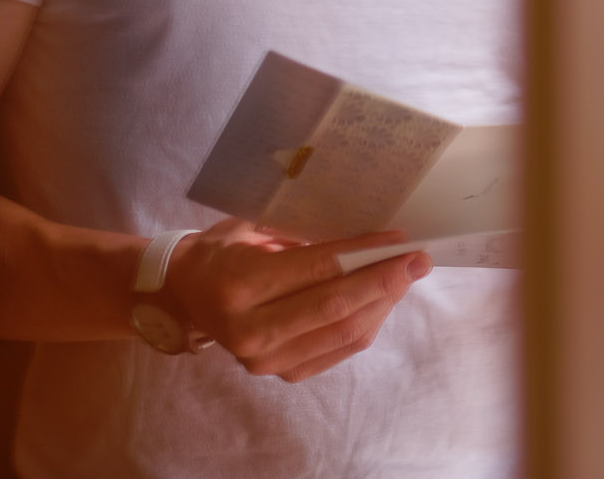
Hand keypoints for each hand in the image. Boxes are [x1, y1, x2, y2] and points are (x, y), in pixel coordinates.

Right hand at [160, 218, 431, 381]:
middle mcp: (249, 330)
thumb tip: (365, 233)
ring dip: (383, 303)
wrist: (184, 296)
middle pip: (334, 306)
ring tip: (408, 277)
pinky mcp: (280, 373)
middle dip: (384, 281)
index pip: (317, 268)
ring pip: (343, 333)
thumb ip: (301, 234)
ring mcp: (264, 359)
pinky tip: (384, 300)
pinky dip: (368, 323)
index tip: (399, 239)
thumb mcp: (253, 229)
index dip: (364, 254)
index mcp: (239, 285)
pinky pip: (339, 350)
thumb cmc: (223, 252)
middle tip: (418, 259)